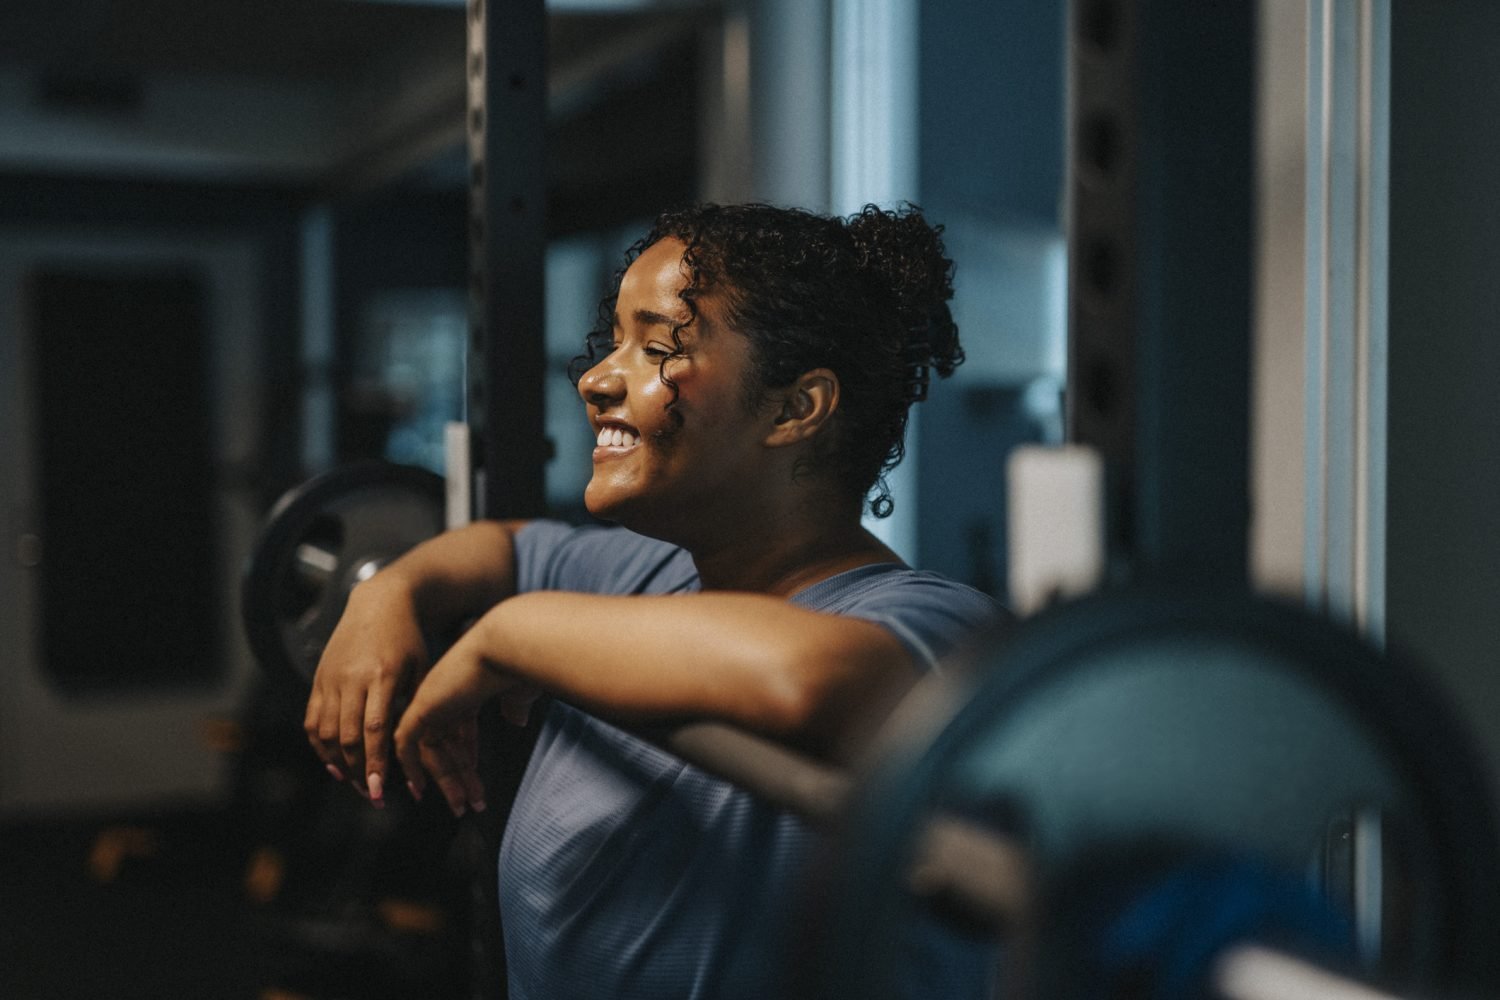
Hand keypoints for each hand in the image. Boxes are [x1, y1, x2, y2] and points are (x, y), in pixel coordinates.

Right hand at [304, 577, 427, 805]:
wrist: (379, 602)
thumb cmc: (409, 639)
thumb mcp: (421, 668)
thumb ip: (416, 705)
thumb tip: (416, 749)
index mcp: (381, 675)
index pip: (373, 729)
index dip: (375, 762)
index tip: (378, 790)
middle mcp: (351, 678)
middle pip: (346, 736)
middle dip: (358, 771)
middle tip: (370, 795)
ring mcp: (330, 678)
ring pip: (324, 732)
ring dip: (337, 763)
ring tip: (355, 782)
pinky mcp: (318, 679)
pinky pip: (312, 720)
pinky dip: (319, 746)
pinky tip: (333, 763)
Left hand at [394, 630, 539, 816]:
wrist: (506, 645)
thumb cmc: (519, 663)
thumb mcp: (519, 689)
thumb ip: (515, 705)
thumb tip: (517, 719)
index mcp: (467, 686)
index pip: (461, 726)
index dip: (465, 753)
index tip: (472, 775)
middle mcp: (445, 693)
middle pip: (445, 742)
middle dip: (457, 776)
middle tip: (466, 804)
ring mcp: (431, 700)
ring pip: (430, 750)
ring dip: (445, 782)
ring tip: (461, 807)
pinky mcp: (421, 708)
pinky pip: (407, 745)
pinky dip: (412, 768)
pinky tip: (420, 789)